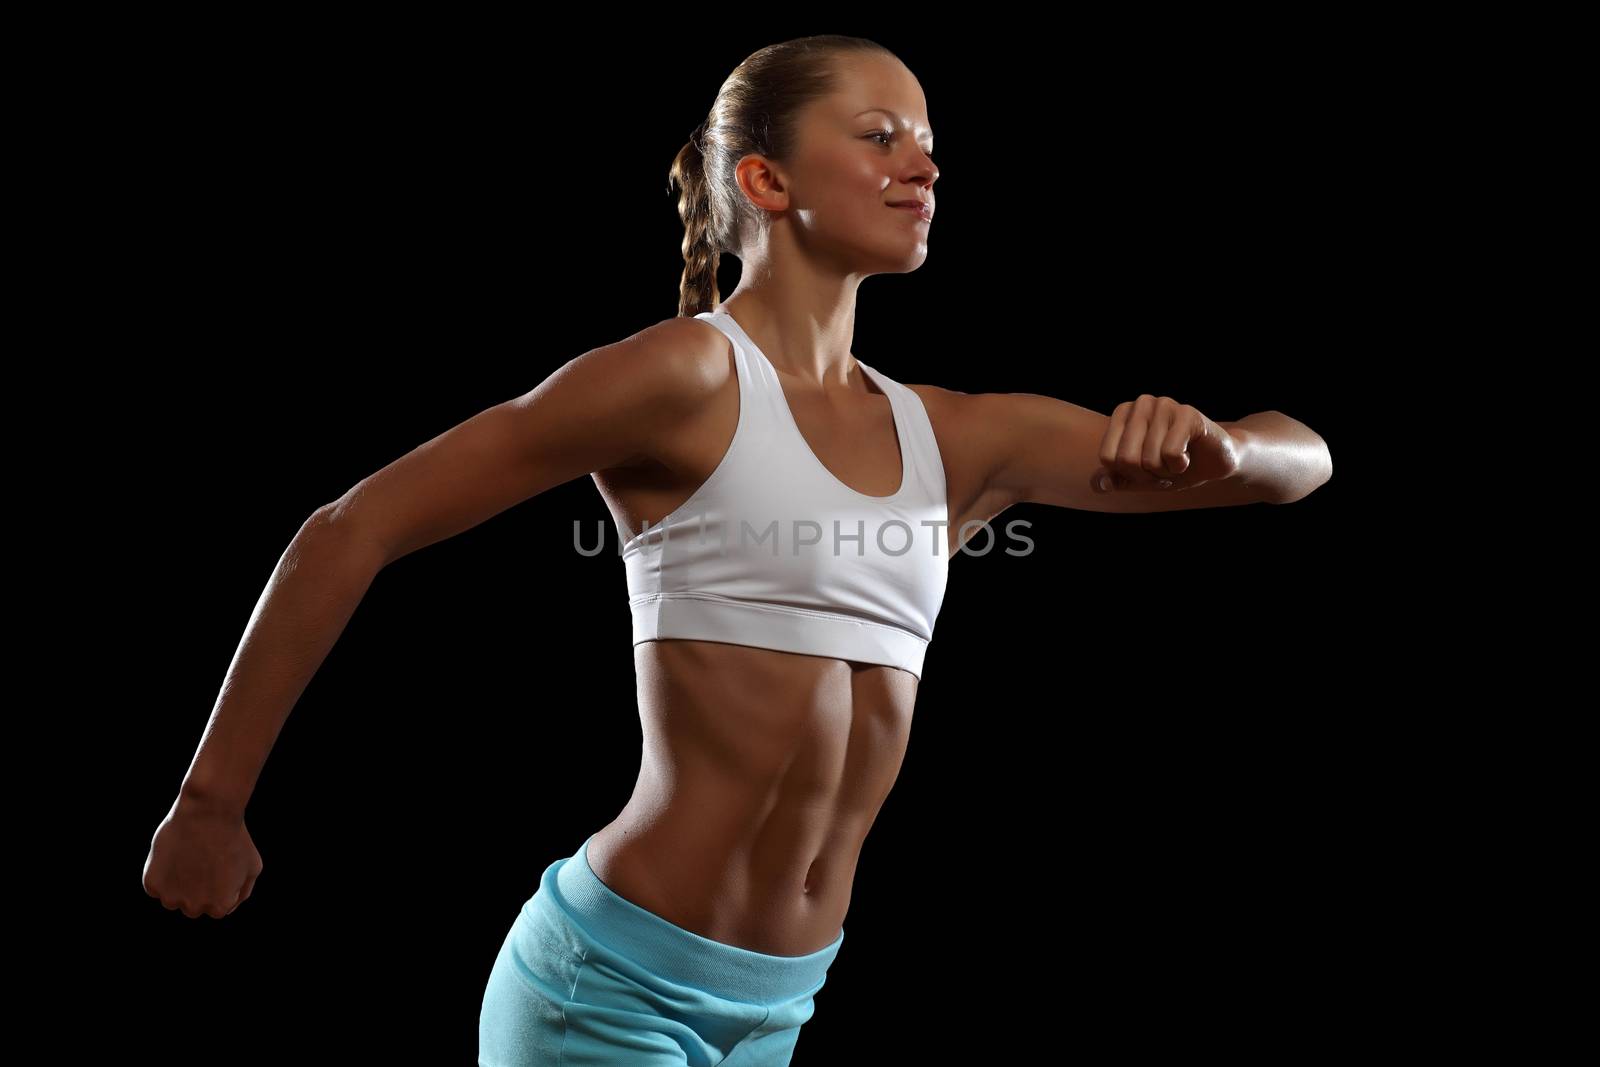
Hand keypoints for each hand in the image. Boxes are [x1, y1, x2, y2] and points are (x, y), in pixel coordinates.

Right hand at [143, 792, 262, 918]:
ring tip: (189, 856)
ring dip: (177, 883)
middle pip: (193, 906)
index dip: (219, 884)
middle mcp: (195, 908)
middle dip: (198, 888)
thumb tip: (227, 909)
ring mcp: (171, 897)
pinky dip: (161, 873)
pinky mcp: (151, 883)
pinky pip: (155, 886)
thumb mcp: (252, 867)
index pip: (216, 907)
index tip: (220, 864)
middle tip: (203, 860)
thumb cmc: (235, 837)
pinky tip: (173, 854)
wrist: (209, 812)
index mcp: (220, 908)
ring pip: (172, 898)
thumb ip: (241, 892)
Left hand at [1093, 394, 1241, 492]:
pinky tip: (1188, 456)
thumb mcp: (1140, 478)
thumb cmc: (1172, 466)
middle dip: (1147, 476)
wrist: (1213, 462)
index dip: (1128, 475)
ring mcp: (1164, 405)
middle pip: (1126, 460)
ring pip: (1150, 459)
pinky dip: (1179, 466)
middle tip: (1163, 467)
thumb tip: (1097, 485)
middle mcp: (1140, 404)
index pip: (1108, 458)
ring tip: (1177, 461)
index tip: (1145, 470)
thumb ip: (1116, 479)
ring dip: (1165, 472)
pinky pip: (1170, 454)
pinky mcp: (1187, 413)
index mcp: (1122, 413)